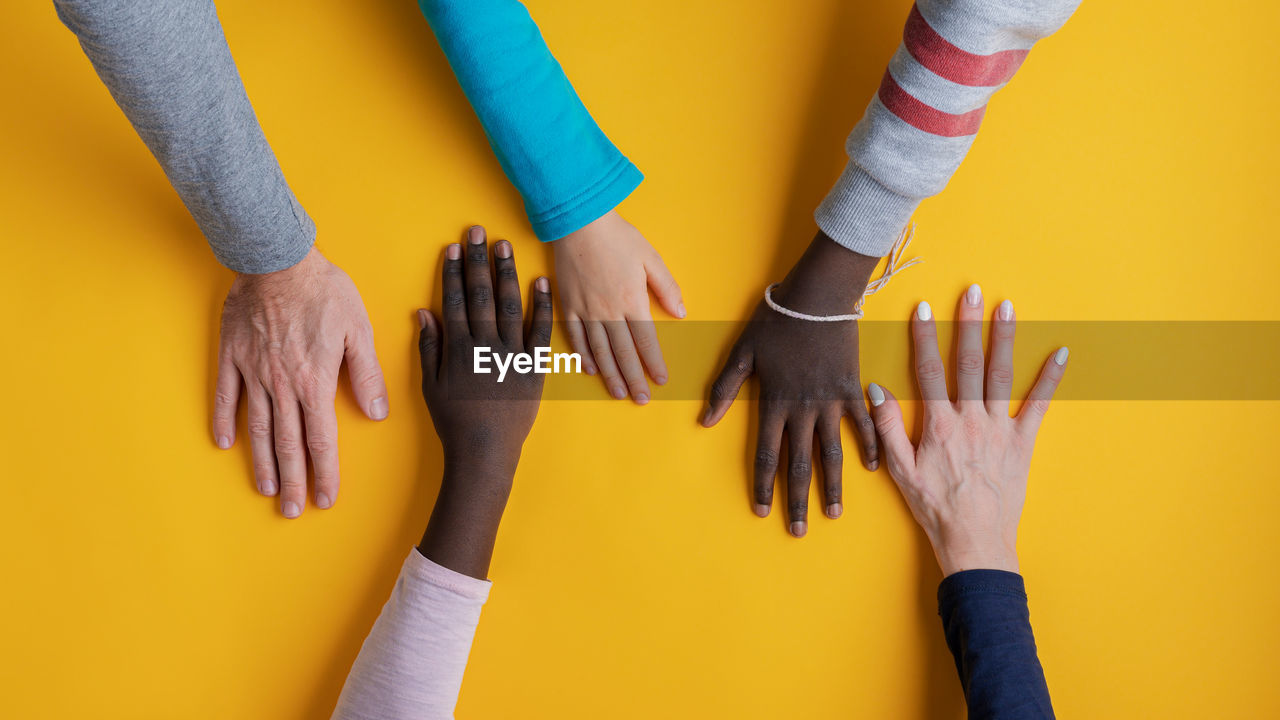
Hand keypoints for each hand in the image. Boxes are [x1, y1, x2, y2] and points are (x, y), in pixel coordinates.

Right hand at [213, 246, 386, 517]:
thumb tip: (377, 413)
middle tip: (291, 511)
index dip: (325, 473)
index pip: (321, 439)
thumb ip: (366, 374)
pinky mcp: (232, 356)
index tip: (325, 499)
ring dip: (262, 462)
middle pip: (288, 444)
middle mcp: (282, 385)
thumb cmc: (323, 291)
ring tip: (266, 489)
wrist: (277, 259)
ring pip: (258, 428)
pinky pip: (224, 395)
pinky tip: (223, 443)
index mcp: (314, 382)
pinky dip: (223, 420)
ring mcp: (253, 372)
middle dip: (292, 482)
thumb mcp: (358, 329)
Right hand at [417, 226, 551, 577]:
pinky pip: (540, 331)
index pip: (453, 300)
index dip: (452, 271)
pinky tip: (542, 282)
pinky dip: (542, 305)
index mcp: (458, 348)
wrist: (485, 452)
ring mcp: (512, 355)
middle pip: (480, 294)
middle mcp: (485, 346)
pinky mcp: (535, 368)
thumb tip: (423, 312)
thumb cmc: (454, 421)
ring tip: (505, 246)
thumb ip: (429, 346)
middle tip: (479, 231)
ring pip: (509, 305)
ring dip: (506, 273)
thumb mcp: (431, 385)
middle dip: (478, 260)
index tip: (454, 247)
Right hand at [553, 210, 683, 403]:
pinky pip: (575, 336)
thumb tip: (680, 312)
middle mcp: (608, 311)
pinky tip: (591, 369)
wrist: (578, 221)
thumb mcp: (650, 257)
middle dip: (634, 379)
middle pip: (623, 353)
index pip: (646, 341)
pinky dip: (583, 355)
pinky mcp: (568, 304)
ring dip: (610, 374)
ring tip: (618, 393)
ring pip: (600, 350)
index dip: (654, 363)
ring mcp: (586, 310)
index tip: (661, 380)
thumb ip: (666, 287)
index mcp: (631, 300)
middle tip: (641, 399)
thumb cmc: (617, 236)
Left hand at [701, 231, 881, 536]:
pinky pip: (863, 424)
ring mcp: (831, 401)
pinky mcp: (852, 388)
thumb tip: (705, 421)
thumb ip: (724, 388)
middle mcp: (802, 409)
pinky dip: (869, 446)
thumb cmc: (776, 319)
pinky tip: (871, 468)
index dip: (762, 485)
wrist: (818, 295)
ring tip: (832, 513)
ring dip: (832, 485)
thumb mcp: (742, 352)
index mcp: (773, 402)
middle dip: (796, 500)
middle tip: (797, 531)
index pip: (765, 454)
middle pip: (798, 464)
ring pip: (832, 452)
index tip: (762, 511)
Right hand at [867, 286, 1068, 575]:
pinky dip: (1050, 379)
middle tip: (972, 291)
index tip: (924, 309)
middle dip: (969, 324)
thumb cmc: (935, 509)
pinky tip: (1061, 354)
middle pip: (969, 362)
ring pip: (1002, 375)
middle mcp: (970, 419)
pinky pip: (1039, 406)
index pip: (928, 370)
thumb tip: (875, 391)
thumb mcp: (900, 472)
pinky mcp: (1023, 443)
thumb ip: (886, 429)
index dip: (925, 337)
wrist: (974, 541)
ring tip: (1007, 307)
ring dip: (1005, 338)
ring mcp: (1000, 429)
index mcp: (939, 425)